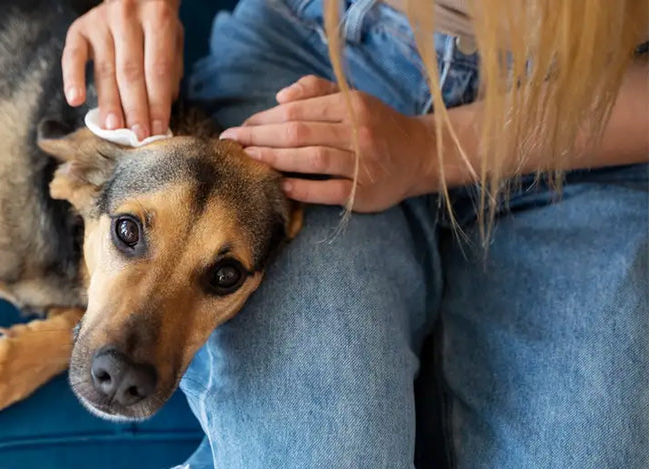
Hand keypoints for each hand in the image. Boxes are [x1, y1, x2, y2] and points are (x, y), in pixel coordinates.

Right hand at [62, 0, 183, 139]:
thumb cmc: (154, 19)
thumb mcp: (172, 35)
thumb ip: (170, 67)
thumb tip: (163, 109)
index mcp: (158, 16)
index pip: (158, 69)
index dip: (158, 103)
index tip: (157, 131)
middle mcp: (128, 16)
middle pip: (131, 72)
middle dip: (135, 109)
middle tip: (137, 136)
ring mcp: (101, 21)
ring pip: (106, 70)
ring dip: (109, 103)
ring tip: (113, 129)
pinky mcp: (80, 27)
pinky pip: (73, 56)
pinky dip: (72, 78)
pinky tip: (75, 101)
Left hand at [220, 76, 437, 211]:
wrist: (420, 155)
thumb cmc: (376, 125)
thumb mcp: (352, 98)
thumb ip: (316, 91)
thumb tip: (280, 97)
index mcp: (351, 106)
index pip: (297, 111)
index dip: (263, 119)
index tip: (240, 127)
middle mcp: (358, 132)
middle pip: (299, 133)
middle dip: (260, 137)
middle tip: (232, 144)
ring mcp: (363, 164)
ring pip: (312, 159)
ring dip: (275, 159)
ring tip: (249, 160)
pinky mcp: (364, 193)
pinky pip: (329, 191)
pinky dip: (303, 189)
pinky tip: (280, 186)